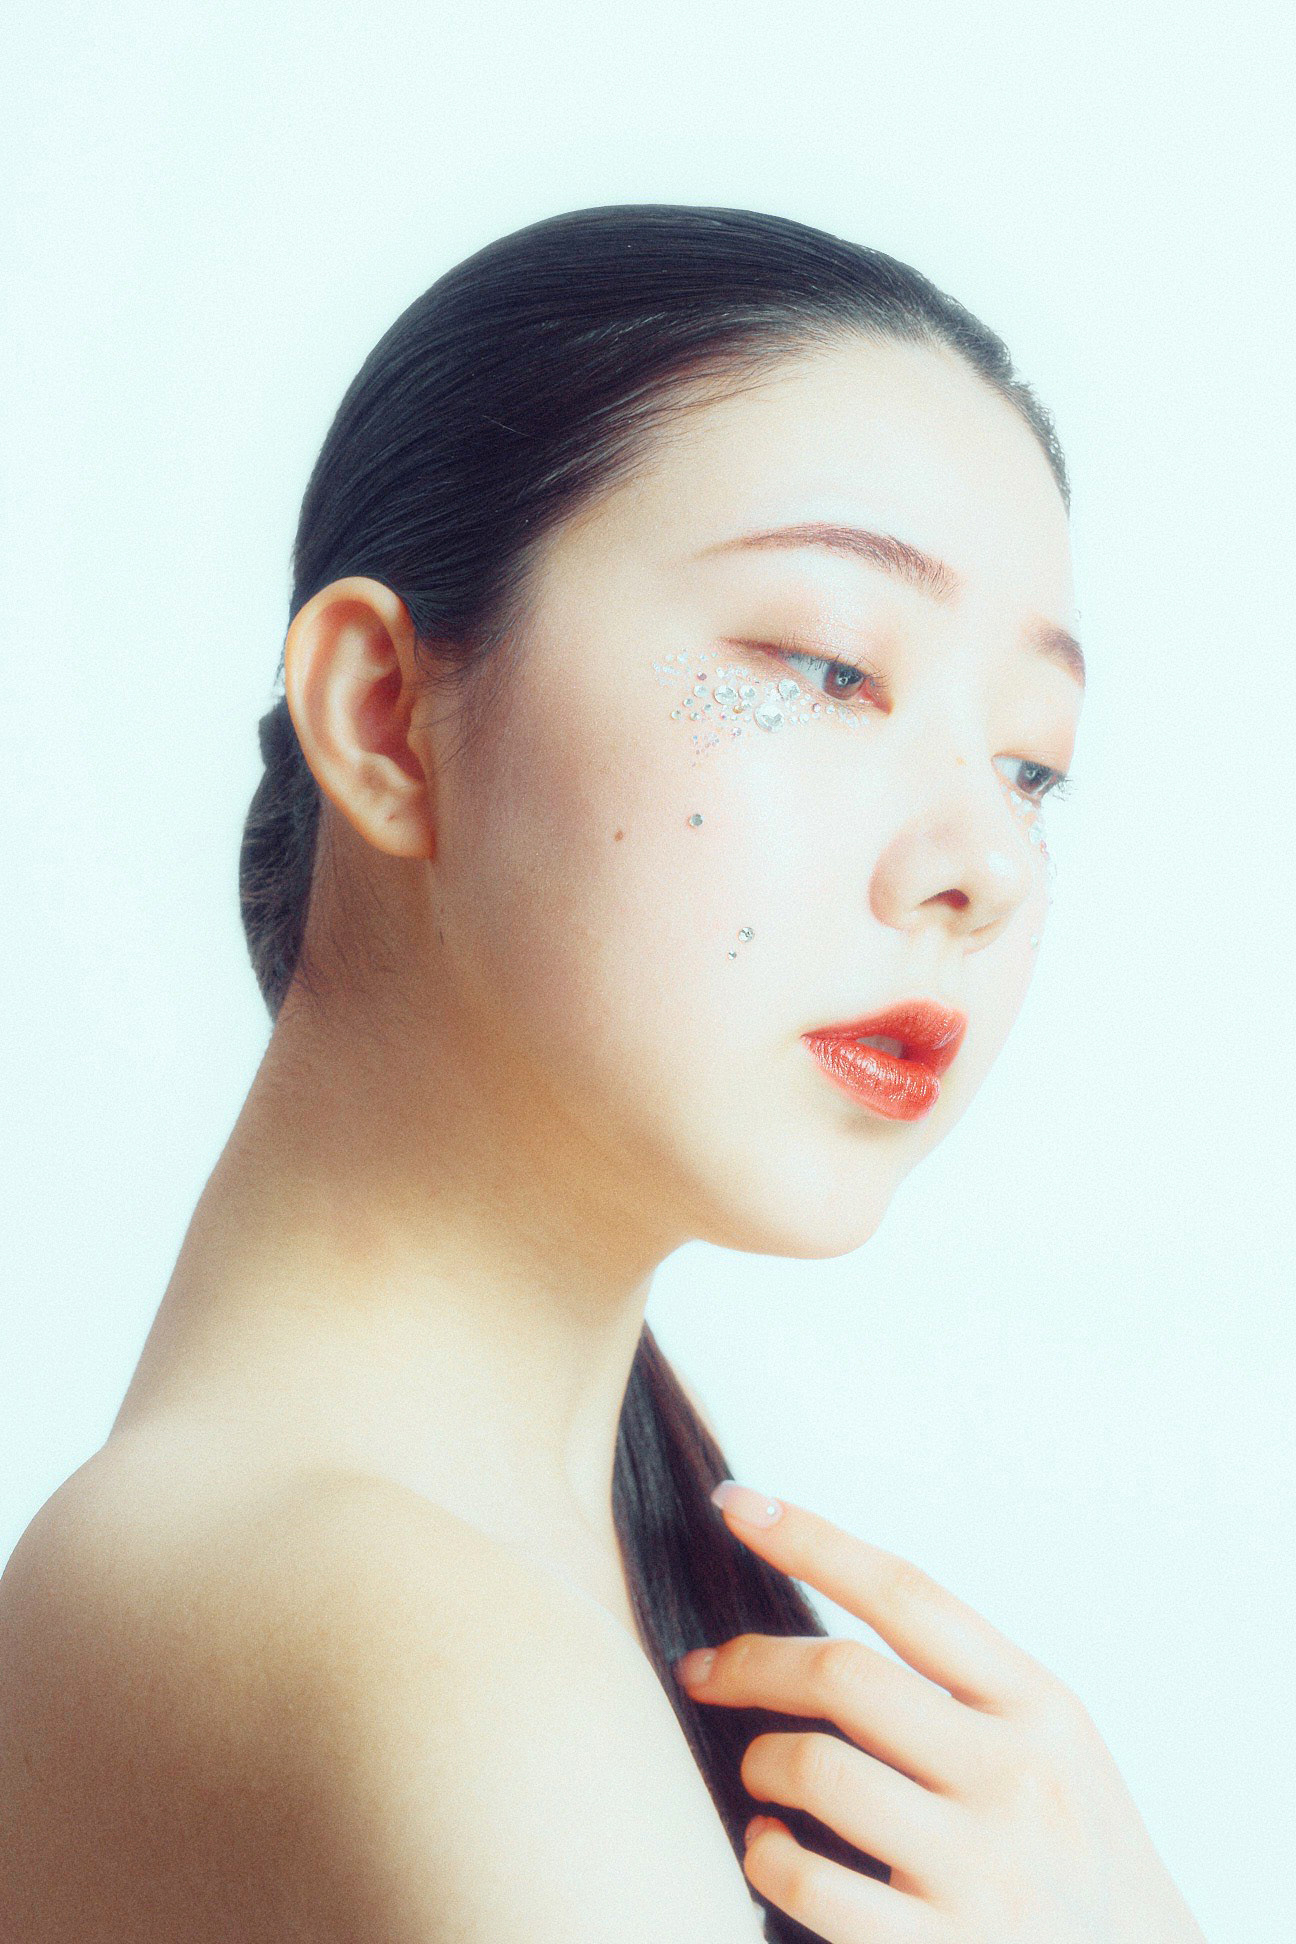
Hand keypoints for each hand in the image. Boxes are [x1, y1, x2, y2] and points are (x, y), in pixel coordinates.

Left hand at [673, 1484, 1206, 1943]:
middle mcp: (1016, 1776)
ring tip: (759, 1774)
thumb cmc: (1077, 1858)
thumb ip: (967, 1687)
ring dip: (759, 1762)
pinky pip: (810, 1883)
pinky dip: (765, 1857)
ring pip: (815, 1768)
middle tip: (705, 1671)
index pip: (906, 1594)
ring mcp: (984, 1869)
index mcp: (1040, 1707)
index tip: (736, 1505)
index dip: (810, 1540)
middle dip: (750, 1662)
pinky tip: (769, 1850)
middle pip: (842, 1673)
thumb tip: (827, 1620)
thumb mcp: (1056, 1748)